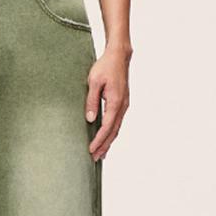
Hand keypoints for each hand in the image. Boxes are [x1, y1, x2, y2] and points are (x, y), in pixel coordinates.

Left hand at [85, 45, 131, 161]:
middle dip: (104, 146)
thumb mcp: (93, 82)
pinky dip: (112, 133)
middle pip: (113, 132)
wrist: (119, 56)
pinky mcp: (123, 103)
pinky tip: (107, 138)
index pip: (107, 127)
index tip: (91, 150)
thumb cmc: (105, 67)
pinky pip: (117, 122)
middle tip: (95, 158)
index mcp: (116, 102)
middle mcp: (122, 106)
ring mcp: (124, 105)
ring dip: (109, 142)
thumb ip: (91, 101)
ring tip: (101, 153)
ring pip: (117, 128)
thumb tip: (90, 120)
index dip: (99, 140)